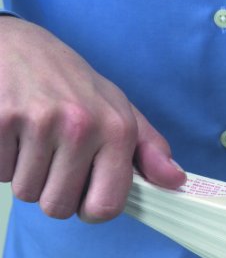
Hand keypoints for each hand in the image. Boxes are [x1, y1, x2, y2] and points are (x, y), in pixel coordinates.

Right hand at [0, 17, 185, 220]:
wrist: (19, 46)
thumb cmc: (75, 86)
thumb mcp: (120, 112)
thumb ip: (150, 151)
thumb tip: (177, 181)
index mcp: (117, 130)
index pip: (105, 207)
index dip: (92, 211)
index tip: (85, 198)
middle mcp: (81, 126)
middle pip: (58, 207)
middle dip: (53, 192)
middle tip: (55, 159)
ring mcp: (37, 122)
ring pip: (26, 192)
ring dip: (28, 175)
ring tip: (35, 141)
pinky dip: (4, 161)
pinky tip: (14, 133)